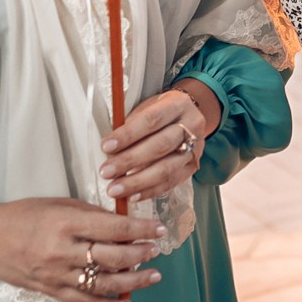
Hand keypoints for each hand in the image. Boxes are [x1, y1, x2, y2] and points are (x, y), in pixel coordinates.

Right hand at [0, 196, 163, 301]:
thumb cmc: (24, 215)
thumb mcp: (59, 204)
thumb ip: (91, 215)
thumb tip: (124, 223)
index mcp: (66, 223)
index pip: (114, 229)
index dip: (141, 231)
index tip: (160, 230)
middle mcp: (63, 251)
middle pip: (112, 258)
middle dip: (140, 256)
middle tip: (157, 252)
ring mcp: (56, 275)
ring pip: (102, 284)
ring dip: (133, 283)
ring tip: (153, 277)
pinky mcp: (51, 291)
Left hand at [100, 82, 215, 203]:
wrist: (186, 117)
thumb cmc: (158, 113)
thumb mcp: (145, 108)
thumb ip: (130, 126)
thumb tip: (109, 152)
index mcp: (178, 105)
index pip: (152, 120)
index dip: (128, 134)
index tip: (106, 147)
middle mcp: (192, 126)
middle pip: (160, 145)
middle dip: (130, 160)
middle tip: (106, 172)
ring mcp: (195, 149)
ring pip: (167, 168)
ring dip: (138, 182)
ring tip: (115, 189)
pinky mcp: (193, 167)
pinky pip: (171, 183)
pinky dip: (150, 191)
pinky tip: (132, 196)